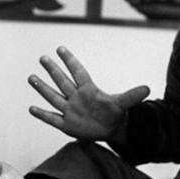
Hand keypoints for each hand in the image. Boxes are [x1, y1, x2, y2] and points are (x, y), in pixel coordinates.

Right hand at [28, 46, 149, 141]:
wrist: (110, 129)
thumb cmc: (114, 113)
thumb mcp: (123, 104)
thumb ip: (132, 96)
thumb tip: (148, 88)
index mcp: (88, 90)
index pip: (78, 72)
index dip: (70, 61)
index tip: (61, 49)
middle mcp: (76, 97)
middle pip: (62, 81)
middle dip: (53, 71)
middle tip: (43, 57)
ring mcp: (70, 110)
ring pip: (54, 97)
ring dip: (43, 88)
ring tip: (31, 77)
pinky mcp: (67, 125)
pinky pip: (52, 119)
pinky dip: (42, 115)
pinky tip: (31, 108)